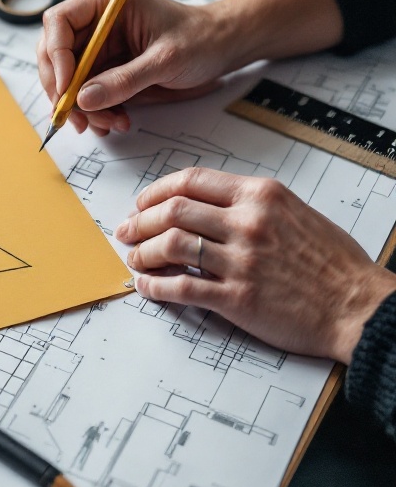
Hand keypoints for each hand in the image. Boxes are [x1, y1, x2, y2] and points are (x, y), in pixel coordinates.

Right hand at [36, 0, 238, 135]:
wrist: (221, 48)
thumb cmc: (200, 38)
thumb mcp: (165, 59)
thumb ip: (124, 80)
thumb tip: (84, 99)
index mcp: (106, 2)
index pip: (59, 22)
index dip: (55, 56)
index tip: (67, 88)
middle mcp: (95, 22)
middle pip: (54, 54)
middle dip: (62, 89)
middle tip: (75, 117)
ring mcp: (98, 47)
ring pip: (67, 80)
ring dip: (80, 107)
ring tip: (108, 123)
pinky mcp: (105, 68)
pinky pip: (85, 93)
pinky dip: (94, 112)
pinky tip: (116, 120)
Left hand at [114, 167, 395, 363]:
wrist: (360, 306)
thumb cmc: (332, 263)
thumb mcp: (294, 212)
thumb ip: (248, 205)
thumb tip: (201, 206)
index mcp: (260, 195)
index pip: (191, 181)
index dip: (156, 192)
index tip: (142, 203)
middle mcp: (248, 222)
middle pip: (172, 211)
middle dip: (139, 221)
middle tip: (126, 231)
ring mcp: (242, 260)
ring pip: (170, 245)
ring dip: (142, 252)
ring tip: (134, 258)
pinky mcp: (238, 297)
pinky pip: (180, 287)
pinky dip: (155, 286)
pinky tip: (147, 286)